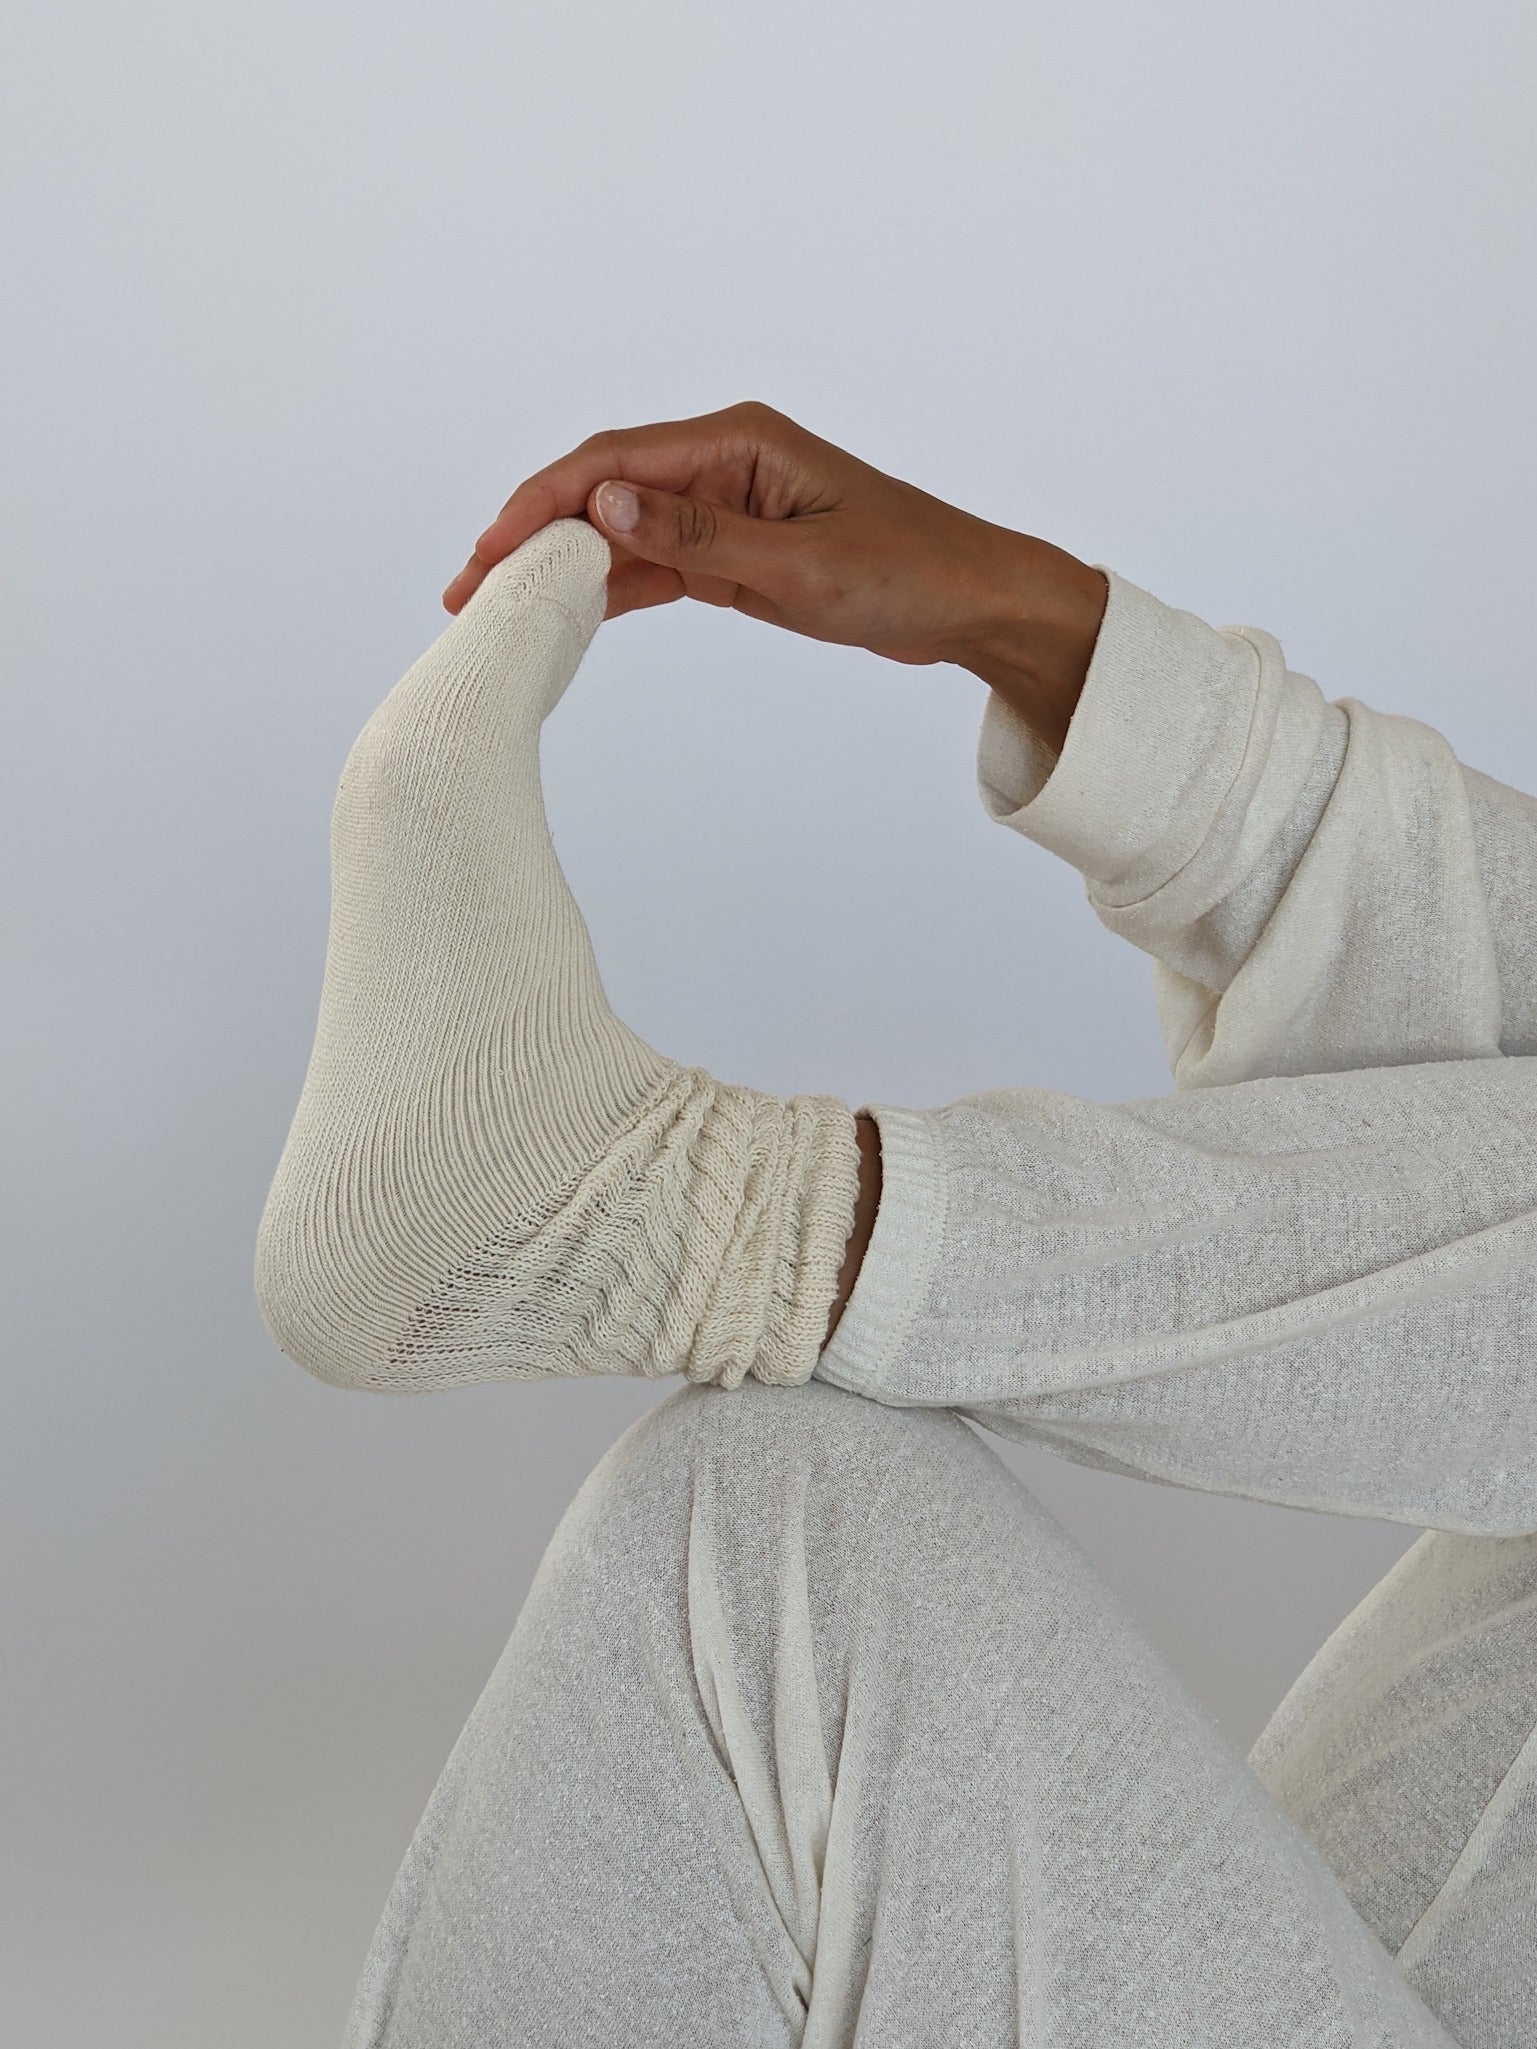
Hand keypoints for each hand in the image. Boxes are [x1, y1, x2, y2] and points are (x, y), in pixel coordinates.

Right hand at [444, 400, 1107, 752]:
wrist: (970, 603)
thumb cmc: (907, 571)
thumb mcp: (801, 563)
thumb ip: (698, 537)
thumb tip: (604, 507)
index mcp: (736, 442)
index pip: (612, 463)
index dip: (541, 504)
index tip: (490, 549)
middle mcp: (721, 464)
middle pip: (602, 492)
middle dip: (532, 536)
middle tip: (469, 589)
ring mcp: (725, 509)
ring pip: (622, 532)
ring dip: (563, 568)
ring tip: (500, 609)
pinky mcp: (736, 552)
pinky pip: (657, 566)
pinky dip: (613, 589)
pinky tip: (568, 615)